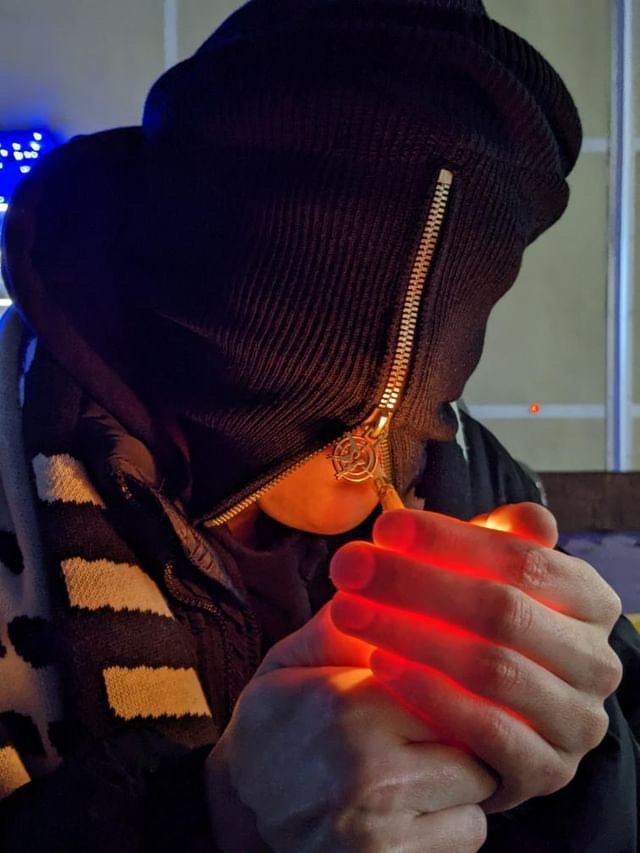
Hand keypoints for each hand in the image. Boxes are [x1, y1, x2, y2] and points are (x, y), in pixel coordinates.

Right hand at [205, 606, 495, 852]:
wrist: (241, 806)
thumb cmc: (279, 720)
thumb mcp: (296, 657)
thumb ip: (348, 620)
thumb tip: (396, 568)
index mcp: (348, 705)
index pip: (449, 675)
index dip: (457, 667)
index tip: (455, 663)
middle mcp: (368, 768)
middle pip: (473, 730)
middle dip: (466, 717)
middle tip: (442, 710)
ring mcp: (380, 826)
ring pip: (480, 786)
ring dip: (467, 769)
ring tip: (424, 756)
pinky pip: (468, 833)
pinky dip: (455, 816)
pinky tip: (418, 799)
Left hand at [329, 502, 622, 812]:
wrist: (451, 726)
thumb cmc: (465, 633)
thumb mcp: (477, 581)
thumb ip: (493, 545)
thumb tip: (527, 517)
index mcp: (589, 601)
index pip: (523, 558)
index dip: (449, 539)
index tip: (384, 528)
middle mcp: (596, 661)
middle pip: (503, 610)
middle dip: (415, 583)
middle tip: (347, 569)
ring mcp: (577, 721)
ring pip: (493, 668)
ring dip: (411, 635)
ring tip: (348, 612)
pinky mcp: (546, 771)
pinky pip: (487, 730)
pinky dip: (427, 693)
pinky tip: (377, 665)